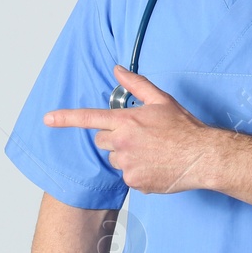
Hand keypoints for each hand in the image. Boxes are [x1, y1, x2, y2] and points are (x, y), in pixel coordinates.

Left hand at [44, 65, 217, 194]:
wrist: (203, 157)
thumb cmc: (184, 128)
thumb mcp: (161, 100)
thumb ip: (136, 84)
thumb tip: (118, 70)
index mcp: (126, 121)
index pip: (89, 118)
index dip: (65, 118)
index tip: (48, 119)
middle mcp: (123, 143)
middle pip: (102, 140)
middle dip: (115, 138)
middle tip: (140, 137)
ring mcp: (128, 165)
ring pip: (115, 159)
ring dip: (127, 156)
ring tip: (152, 152)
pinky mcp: (135, 182)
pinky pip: (127, 176)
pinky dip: (138, 172)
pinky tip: (156, 166)